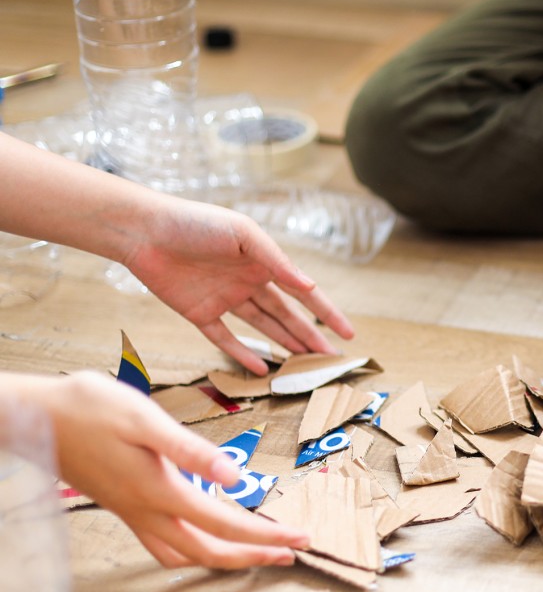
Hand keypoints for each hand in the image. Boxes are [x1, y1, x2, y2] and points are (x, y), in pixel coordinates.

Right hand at [26, 372, 308, 568]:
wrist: (31, 416)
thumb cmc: (87, 408)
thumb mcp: (145, 420)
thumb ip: (192, 451)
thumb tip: (237, 478)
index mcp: (159, 491)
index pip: (226, 524)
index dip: (267, 535)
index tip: (300, 538)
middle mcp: (147, 511)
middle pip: (209, 551)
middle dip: (254, 555)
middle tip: (291, 554)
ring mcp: (132, 513)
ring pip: (185, 553)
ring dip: (225, 557)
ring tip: (257, 552)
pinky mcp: (122, 505)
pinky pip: (163, 544)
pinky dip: (192, 549)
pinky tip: (203, 536)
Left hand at [124, 197, 354, 374]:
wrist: (144, 230)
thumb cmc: (195, 222)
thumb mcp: (243, 235)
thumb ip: (276, 262)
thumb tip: (309, 287)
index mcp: (263, 262)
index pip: (303, 293)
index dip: (327, 314)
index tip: (348, 334)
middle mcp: (248, 282)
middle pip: (286, 315)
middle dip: (310, 337)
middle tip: (331, 360)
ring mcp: (225, 299)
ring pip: (262, 328)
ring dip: (284, 345)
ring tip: (305, 365)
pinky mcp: (199, 313)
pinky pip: (225, 338)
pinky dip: (242, 354)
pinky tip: (261, 369)